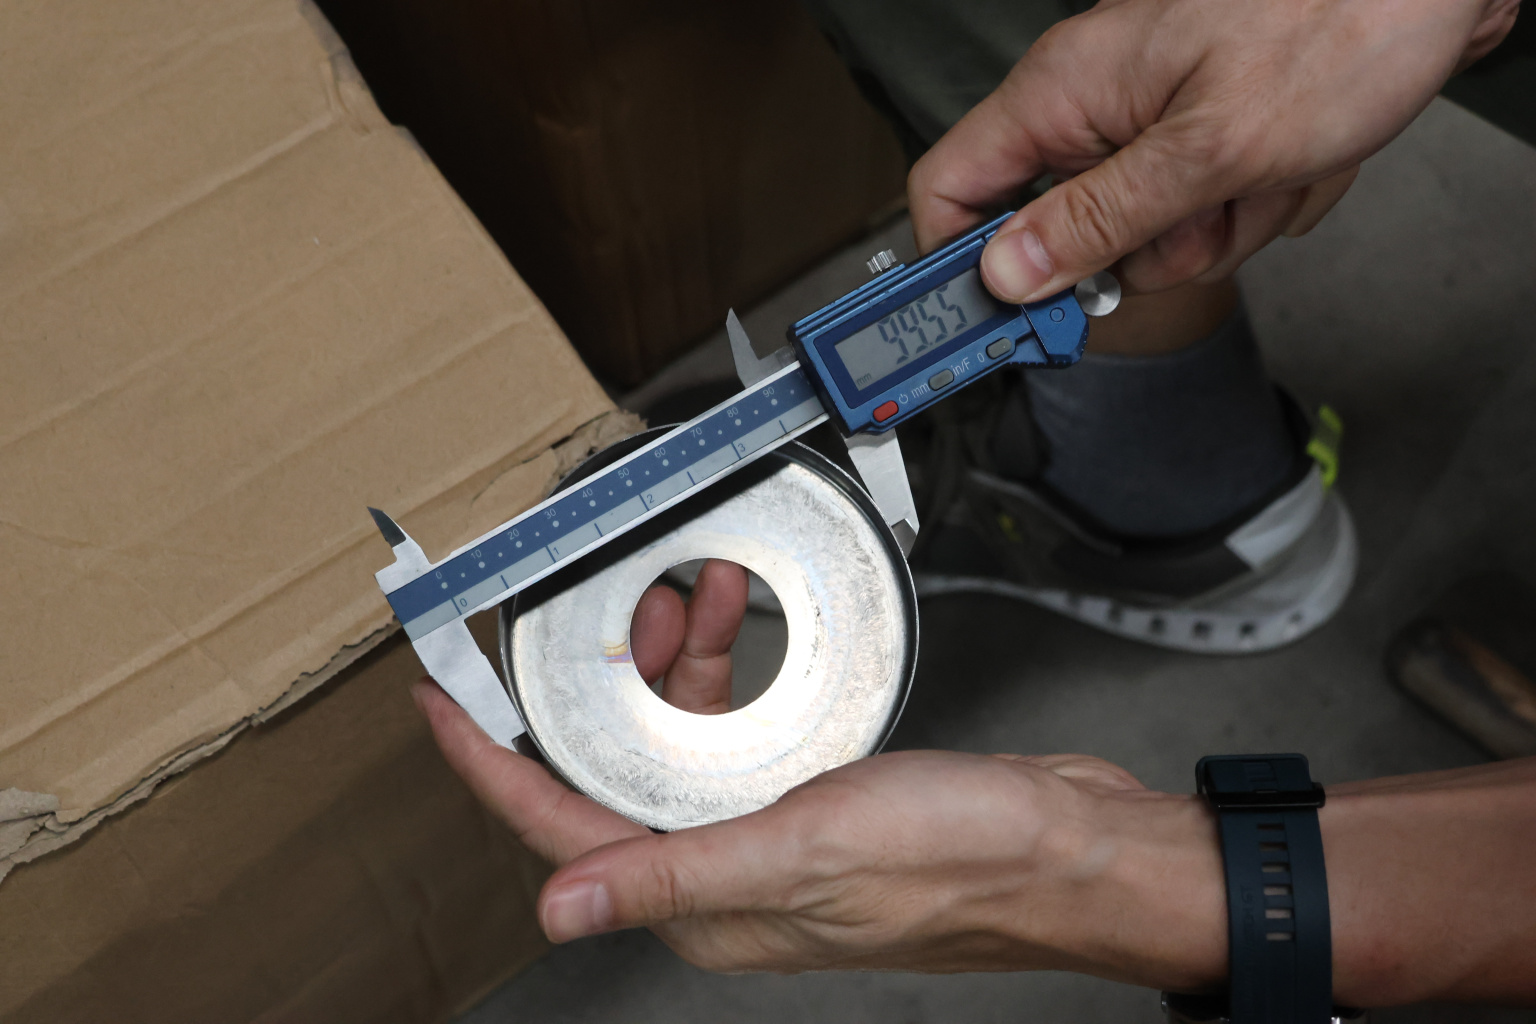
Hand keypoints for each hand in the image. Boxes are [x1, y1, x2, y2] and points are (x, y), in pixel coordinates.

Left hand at [412, 559, 1227, 986]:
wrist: (1070, 850)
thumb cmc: (958, 859)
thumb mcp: (803, 849)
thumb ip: (672, 870)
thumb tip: (554, 908)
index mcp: (701, 901)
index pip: (560, 832)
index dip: (489, 764)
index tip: (441, 701)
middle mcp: (722, 874)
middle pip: (615, 770)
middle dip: (603, 681)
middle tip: (613, 609)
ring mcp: (766, 833)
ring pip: (678, 738)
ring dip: (675, 663)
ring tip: (695, 593)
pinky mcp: (811, 797)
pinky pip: (738, 727)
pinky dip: (730, 672)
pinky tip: (746, 625)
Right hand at [908, 0, 1520, 297]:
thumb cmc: (1339, 22)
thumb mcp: (1211, 147)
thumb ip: (1099, 218)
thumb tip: (1008, 274)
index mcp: (1064, 92)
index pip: (949, 188)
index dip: (959, 266)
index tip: (990, 329)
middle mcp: (1096, 106)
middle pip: (1066, 235)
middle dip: (1145, 252)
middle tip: (1201, 219)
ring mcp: (1151, 123)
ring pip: (1148, 237)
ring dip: (1219, 229)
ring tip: (1267, 172)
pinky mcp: (1201, 136)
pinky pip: (1203, 215)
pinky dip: (1254, 206)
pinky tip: (1293, 162)